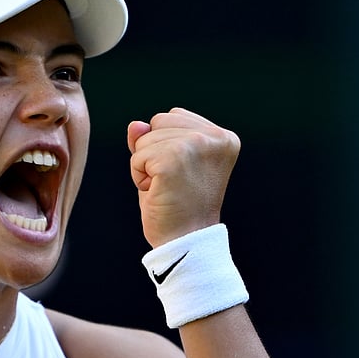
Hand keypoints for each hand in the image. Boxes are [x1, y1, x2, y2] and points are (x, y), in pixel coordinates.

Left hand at [127, 107, 239, 247]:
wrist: (186, 241)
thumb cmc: (179, 206)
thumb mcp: (167, 163)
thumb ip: (153, 138)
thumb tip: (134, 125)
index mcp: (223, 137)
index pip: (173, 116)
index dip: (166, 146)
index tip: (183, 173)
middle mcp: (215, 137)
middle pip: (158, 121)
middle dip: (154, 152)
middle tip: (172, 183)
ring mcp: (195, 145)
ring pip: (144, 139)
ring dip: (146, 166)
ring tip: (166, 188)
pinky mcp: (174, 158)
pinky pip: (137, 156)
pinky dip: (139, 177)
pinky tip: (158, 192)